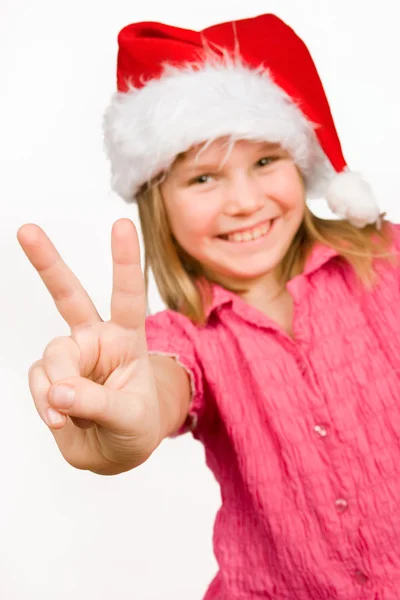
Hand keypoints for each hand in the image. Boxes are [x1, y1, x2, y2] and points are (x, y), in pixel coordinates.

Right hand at [17, 219, 160, 473]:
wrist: (117, 449)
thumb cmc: (136, 425)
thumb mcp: (130, 418)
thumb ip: (97, 403)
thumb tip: (58, 391)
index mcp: (128, 339)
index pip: (128, 296)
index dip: (125, 261)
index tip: (122, 224)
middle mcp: (97, 339)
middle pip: (69, 296)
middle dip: (47, 262)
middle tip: (27, 230)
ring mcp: (72, 357)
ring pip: (52, 355)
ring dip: (59, 387)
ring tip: (71, 414)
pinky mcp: (50, 376)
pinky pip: (38, 381)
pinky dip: (45, 402)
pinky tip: (59, 417)